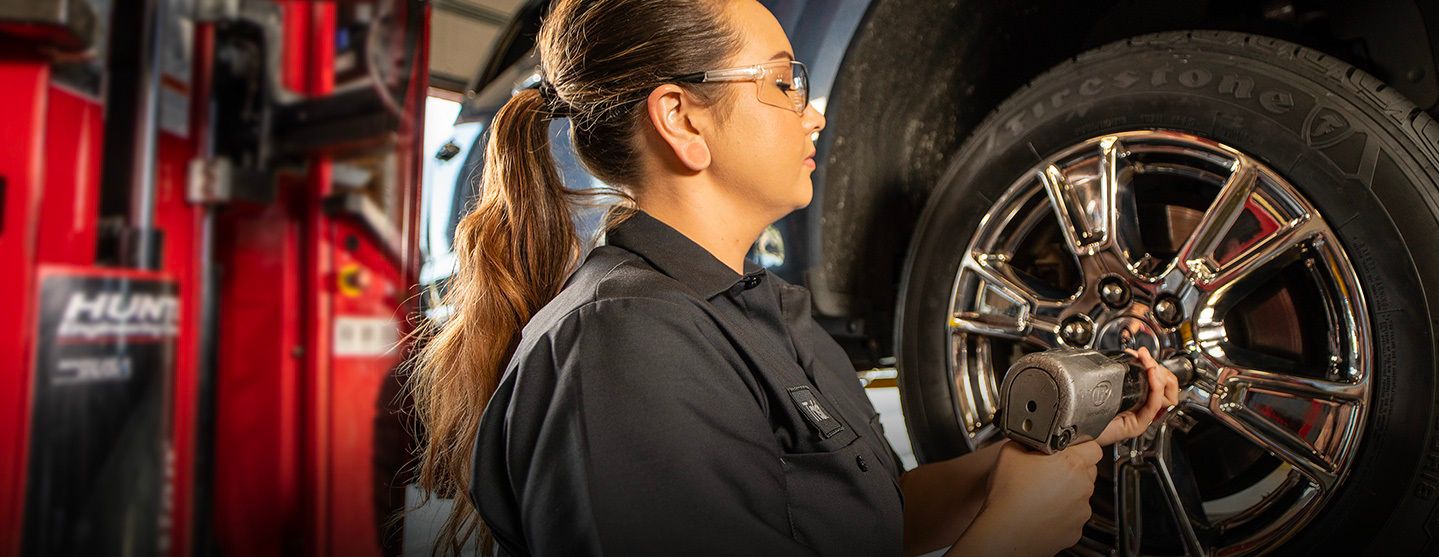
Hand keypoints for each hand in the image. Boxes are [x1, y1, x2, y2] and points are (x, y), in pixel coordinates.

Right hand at [955, 440, 1101, 555]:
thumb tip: (1030, 440)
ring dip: (1067, 491)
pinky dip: (1062, 512)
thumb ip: (1027, 441)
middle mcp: (1082, 487)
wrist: (1005, 533)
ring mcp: (1081, 511)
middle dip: (1071, 468)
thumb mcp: (1010, 453)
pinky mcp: (1076, 530)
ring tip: (1041, 494)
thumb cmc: (1008, 497)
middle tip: (1048, 471)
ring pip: (1081, 494)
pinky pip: (1073, 515)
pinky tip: (1042, 511)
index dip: (1079, 445)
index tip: (1068, 449)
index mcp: (1071, 464)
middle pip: (1088, 470)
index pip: (1093, 446)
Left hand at [1095, 346, 1179, 445]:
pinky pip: (1153, 405)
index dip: (1156, 365)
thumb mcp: (1109, 383)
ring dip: (1158, 374)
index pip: (1162, 380)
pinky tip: (1151, 377)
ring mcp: (1142, 416)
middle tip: (1145, 358)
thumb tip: (1134, 354)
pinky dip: (1155, 389)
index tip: (1143, 354)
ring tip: (1148, 364)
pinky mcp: (1137, 425)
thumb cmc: (1086, 406)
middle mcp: (1143, 407)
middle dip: (1158, 367)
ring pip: (1165, 395)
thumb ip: (1123, 371)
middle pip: (1168, 386)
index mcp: (1140, 396)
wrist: (1076, 426)